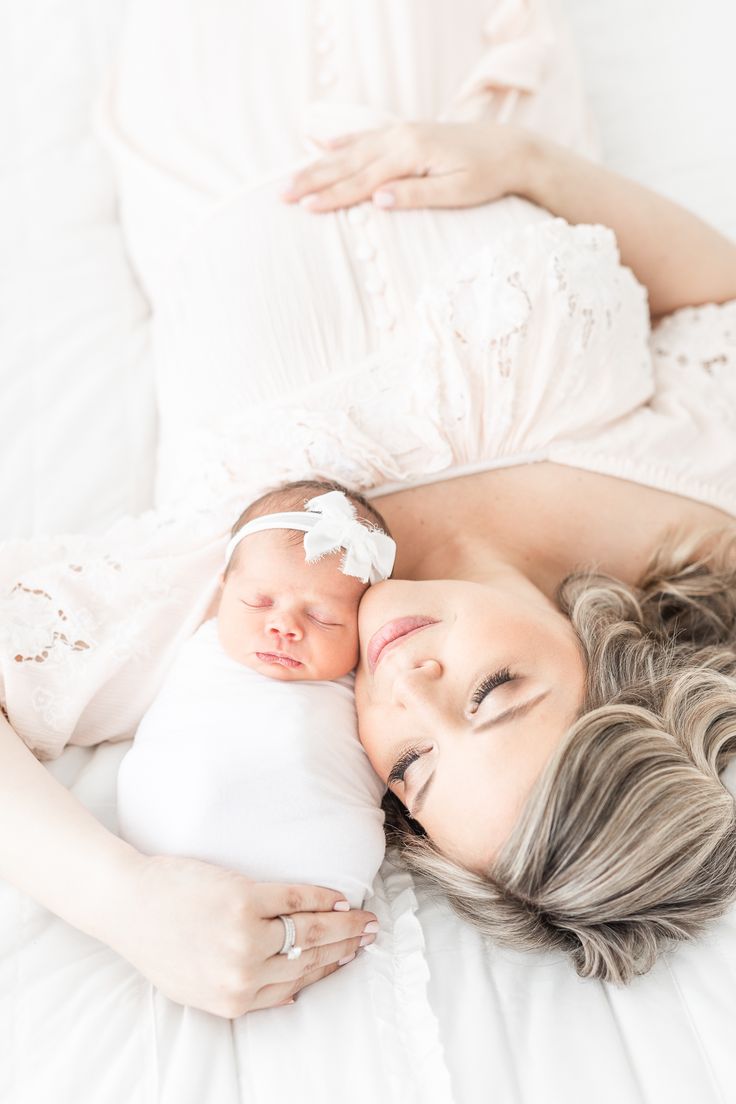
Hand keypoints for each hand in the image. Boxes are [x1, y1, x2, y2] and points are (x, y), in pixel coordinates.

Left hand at [109, 853, 378, 1017]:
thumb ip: (241, 995)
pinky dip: (320, 896)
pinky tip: (338, 897)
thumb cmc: (158, 943)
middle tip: (370, 935)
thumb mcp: (196, 990)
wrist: (127, 904)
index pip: (295, 985)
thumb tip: (289, 996)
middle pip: (309, 959)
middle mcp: (242, 973)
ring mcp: (244, 936)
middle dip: (345, 947)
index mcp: (233, 1000)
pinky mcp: (242, 898)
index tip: (349, 959)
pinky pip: (294, 898)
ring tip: (364, 917)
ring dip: (343, 923)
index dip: (327, 971)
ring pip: (309, 931)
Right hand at [281, 121, 537, 212]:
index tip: (305, 208)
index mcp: (410, 154)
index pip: (362, 181)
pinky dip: (341, 142)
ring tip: (292, 178)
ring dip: (318, 165)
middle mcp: (400, 138)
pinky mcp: (406, 133)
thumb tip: (378, 200)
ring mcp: (400, 132)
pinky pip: (365, 138)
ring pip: (350, 150)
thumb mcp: (456, 192)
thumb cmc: (487, 177)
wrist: (511, 149)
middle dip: (312, 180)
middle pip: (346, 164)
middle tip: (281, 195)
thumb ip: (416, 196)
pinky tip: (322, 144)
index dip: (332, 196)